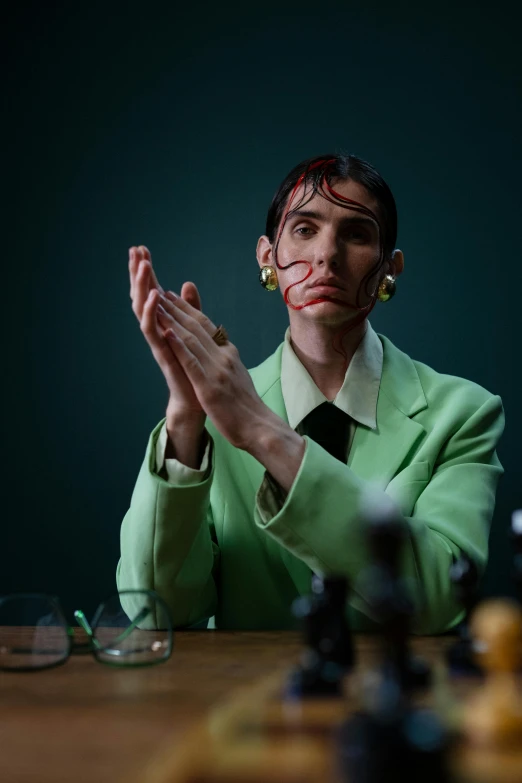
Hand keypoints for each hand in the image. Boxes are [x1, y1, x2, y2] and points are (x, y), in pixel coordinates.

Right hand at [128, 245, 203, 419]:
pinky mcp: (160, 353)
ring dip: (143, 287)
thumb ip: (190, 308)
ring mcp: (156, 341)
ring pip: (143, 309)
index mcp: (164, 322)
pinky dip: (152, 313)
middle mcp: (156, 329)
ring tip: (143, 266)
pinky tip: (154, 296)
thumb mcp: (194, 331)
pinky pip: (152, 331)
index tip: (141, 248)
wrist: (194, 400)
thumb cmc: (193, 368)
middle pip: (142, 296)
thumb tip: (186, 283)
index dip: (146, 271)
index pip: (152, 291)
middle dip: (137, 273)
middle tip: (134, 249)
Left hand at [159, 291, 268, 450]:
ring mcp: (217, 371)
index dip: (187, 308)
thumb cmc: (246, 405)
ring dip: (172, 321)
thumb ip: (227, 358)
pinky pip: (191, 363)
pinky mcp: (209, 387)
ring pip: (191, 340)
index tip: (171, 295)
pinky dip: (178, 346)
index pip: (206, 325)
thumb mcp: (238, 374)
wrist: (259, 426)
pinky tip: (166, 334)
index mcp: (229, 353)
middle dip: (175, 308)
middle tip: (158, 290)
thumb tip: (221, 344)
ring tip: (157, 305)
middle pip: (196, 327)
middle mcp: (223, 357)